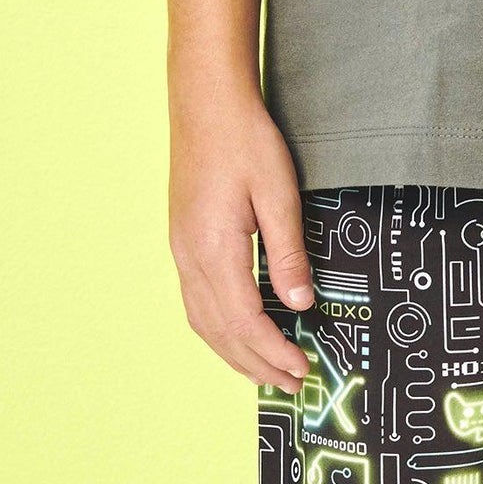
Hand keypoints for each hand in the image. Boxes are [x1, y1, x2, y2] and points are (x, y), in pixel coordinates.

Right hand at [167, 75, 316, 394]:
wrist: (206, 101)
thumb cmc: (244, 138)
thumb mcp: (277, 190)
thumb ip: (288, 251)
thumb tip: (301, 303)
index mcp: (214, 249)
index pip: (244, 321)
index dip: (272, 351)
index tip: (300, 368)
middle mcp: (189, 257)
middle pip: (220, 332)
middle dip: (256, 363)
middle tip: (291, 383)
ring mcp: (181, 250)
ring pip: (203, 322)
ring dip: (234, 352)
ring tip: (266, 368)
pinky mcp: (182, 240)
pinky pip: (197, 302)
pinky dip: (219, 329)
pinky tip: (237, 329)